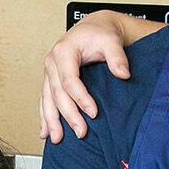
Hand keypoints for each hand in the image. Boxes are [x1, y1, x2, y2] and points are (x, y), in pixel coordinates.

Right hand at [40, 12, 135, 143]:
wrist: (93, 28)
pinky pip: (45, 100)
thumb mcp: (111, 41)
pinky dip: (44, 117)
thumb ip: (117, 57)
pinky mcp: (50, 80)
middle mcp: (51, 62)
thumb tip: (123, 74)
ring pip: (47, 100)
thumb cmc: (100, 34)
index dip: (81, 98)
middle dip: (68, 115)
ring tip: (57, 139)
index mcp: (64, 51)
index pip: (69, 80)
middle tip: (81, 132)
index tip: (94, 113)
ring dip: (51, 121)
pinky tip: (44, 132)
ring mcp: (49, 72)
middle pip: (57, 93)